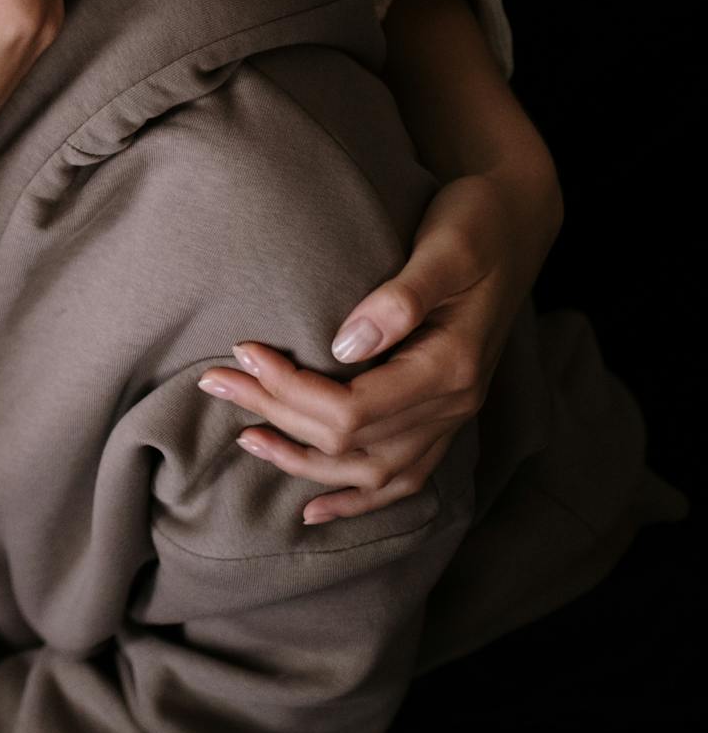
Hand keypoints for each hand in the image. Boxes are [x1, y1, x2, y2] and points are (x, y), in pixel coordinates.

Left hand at [198, 166, 561, 521]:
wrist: (517, 223)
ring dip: (302, 460)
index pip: (353, 407)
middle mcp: (455, 405)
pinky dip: (355, 499)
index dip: (290, 389)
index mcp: (452, 368)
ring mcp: (451, 418)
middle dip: (275, 413)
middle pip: (350, 440)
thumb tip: (344, 344)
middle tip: (215, 382)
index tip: (243, 353)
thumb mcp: (446, 246)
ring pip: (370, 471)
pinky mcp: (442, 416)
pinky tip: (312, 510)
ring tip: (246, 438)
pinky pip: (401, 479)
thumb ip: (401, 297)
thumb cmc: (477, 225)